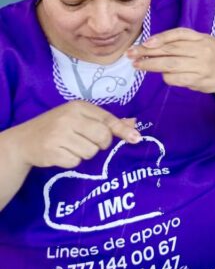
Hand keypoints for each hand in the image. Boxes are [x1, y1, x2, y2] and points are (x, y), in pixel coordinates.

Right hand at [11, 101, 139, 168]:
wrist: (24, 140)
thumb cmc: (58, 127)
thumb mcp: (80, 118)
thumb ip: (106, 121)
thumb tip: (134, 123)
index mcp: (78, 107)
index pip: (107, 119)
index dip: (122, 130)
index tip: (136, 138)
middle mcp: (69, 118)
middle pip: (102, 137)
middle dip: (101, 144)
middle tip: (89, 142)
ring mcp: (59, 135)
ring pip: (90, 152)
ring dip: (85, 153)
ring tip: (71, 146)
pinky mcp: (51, 152)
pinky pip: (75, 162)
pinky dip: (72, 161)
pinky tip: (62, 153)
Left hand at [126, 28, 214, 93]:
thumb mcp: (204, 41)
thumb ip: (184, 41)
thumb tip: (154, 44)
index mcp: (201, 38)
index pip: (178, 35)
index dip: (160, 38)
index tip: (145, 43)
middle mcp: (201, 51)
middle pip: (170, 50)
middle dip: (147, 52)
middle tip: (131, 54)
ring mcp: (200, 66)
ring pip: (170, 65)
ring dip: (151, 65)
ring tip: (138, 64)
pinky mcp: (198, 80)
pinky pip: (176, 79)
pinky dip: (166, 77)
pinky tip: (161, 75)